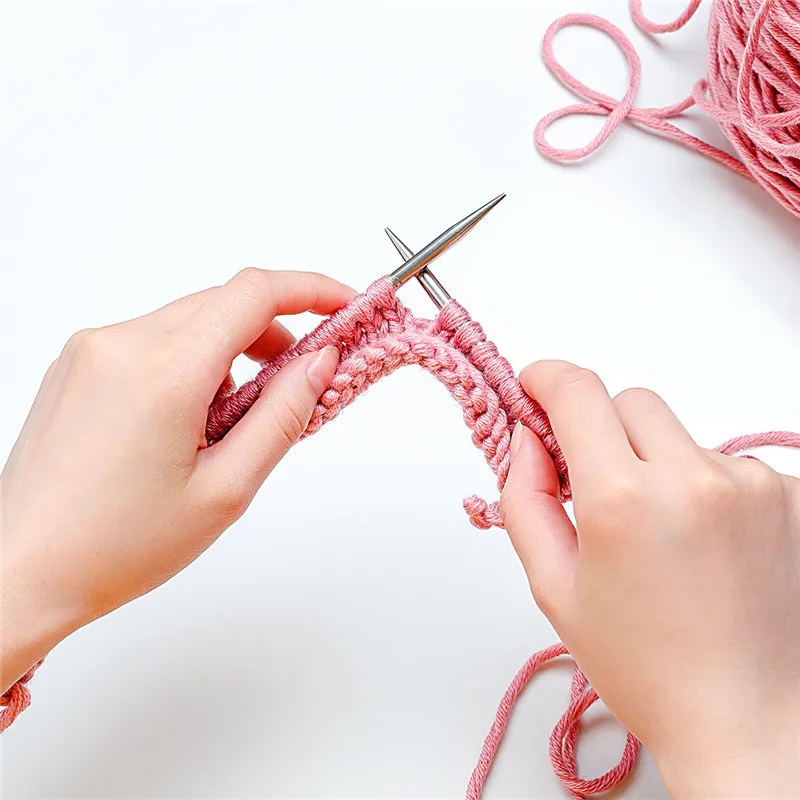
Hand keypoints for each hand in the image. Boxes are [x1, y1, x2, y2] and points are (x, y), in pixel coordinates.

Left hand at [1, 269, 353, 694]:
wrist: (19, 571)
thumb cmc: (114, 546)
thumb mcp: (225, 490)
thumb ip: (283, 415)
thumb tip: (320, 361)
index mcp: (162, 372)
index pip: (254, 294)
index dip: (311, 290)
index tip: (344, 306)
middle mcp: (120, 343)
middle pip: (224, 304)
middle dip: (275, 333)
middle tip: (300, 381)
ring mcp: (92, 349)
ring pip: (190, 321)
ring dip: (231, 352)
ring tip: (233, 421)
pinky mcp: (77, 364)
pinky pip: (154, 339)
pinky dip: (191, 362)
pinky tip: (190, 420)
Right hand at [500, 360, 799, 798]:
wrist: (746, 717)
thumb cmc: (646, 666)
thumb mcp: (554, 585)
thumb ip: (525, 497)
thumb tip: (528, 438)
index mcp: (623, 501)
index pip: (576, 391)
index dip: (546, 379)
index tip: (535, 388)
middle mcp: (692, 479)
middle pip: (628, 402)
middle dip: (600, 431)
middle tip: (596, 488)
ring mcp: (749, 484)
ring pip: (676, 433)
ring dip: (656, 462)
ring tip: (662, 534)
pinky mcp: (788, 495)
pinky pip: (721, 461)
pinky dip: (701, 486)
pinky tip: (703, 543)